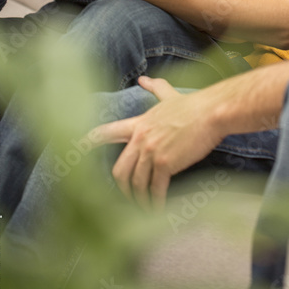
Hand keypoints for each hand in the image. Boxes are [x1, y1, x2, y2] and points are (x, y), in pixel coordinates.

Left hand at [89, 76, 225, 208]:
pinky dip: (156, 202)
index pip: (106, 132)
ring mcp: (151, 151)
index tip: (77, 152)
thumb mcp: (169, 95)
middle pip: (119, 170)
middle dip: (122, 188)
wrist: (211, 112)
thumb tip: (143, 79)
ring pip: (137, 183)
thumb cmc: (193, 105)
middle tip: (130, 199)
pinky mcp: (165, 164)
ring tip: (147, 209)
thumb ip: (155, 88)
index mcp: (139, 124)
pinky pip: (156, 188)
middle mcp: (140, 138)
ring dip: (141, 200)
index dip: (89, 143)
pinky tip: (159, 209)